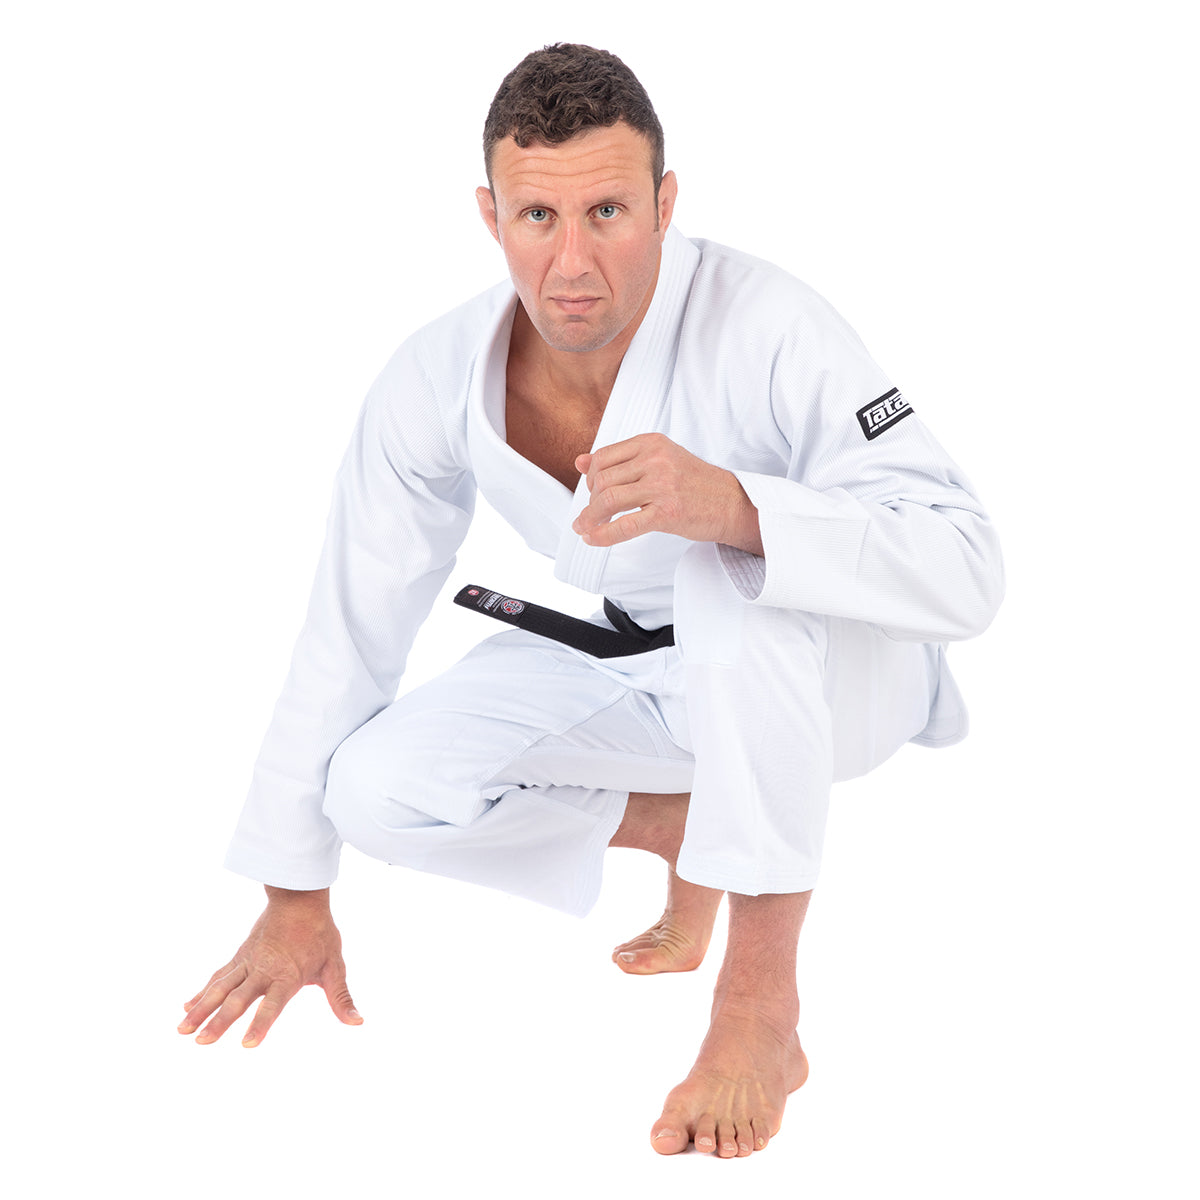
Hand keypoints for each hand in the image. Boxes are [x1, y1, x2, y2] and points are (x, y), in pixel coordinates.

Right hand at [178, 887, 361, 1047]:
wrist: (298, 898)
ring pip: (220, 988)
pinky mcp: (239, 957)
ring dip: (201, 1009)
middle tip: (201, 1041)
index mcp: (287, 976)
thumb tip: (357, 1022)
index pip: (272, 1005)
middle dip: (219, 1022)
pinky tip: (187, 1006)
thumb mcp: (334, 965)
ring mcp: (247, 963)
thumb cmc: (319, 933)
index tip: (246, 1045)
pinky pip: (218, 976)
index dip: (261, 1024)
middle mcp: (263, 971)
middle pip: (238, 999)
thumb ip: (340, 997)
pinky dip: (202, 991)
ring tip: (182, 1030)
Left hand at [572, 433, 762, 553]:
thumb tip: (580, 461)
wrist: (732, 503)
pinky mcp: (668, 512)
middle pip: (602, 480)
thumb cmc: (696, 484)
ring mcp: (662, 485)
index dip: (591, 477)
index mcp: (652, 443)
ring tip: (587, 528)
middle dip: (591, 501)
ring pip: (608, 501)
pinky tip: (593, 539)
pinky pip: (625, 525)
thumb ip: (620, 460)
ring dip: (591, 518)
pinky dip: (603, 535)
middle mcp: (656, 459)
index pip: (603, 456)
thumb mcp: (659, 460)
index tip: (593, 492)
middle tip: (593, 515)